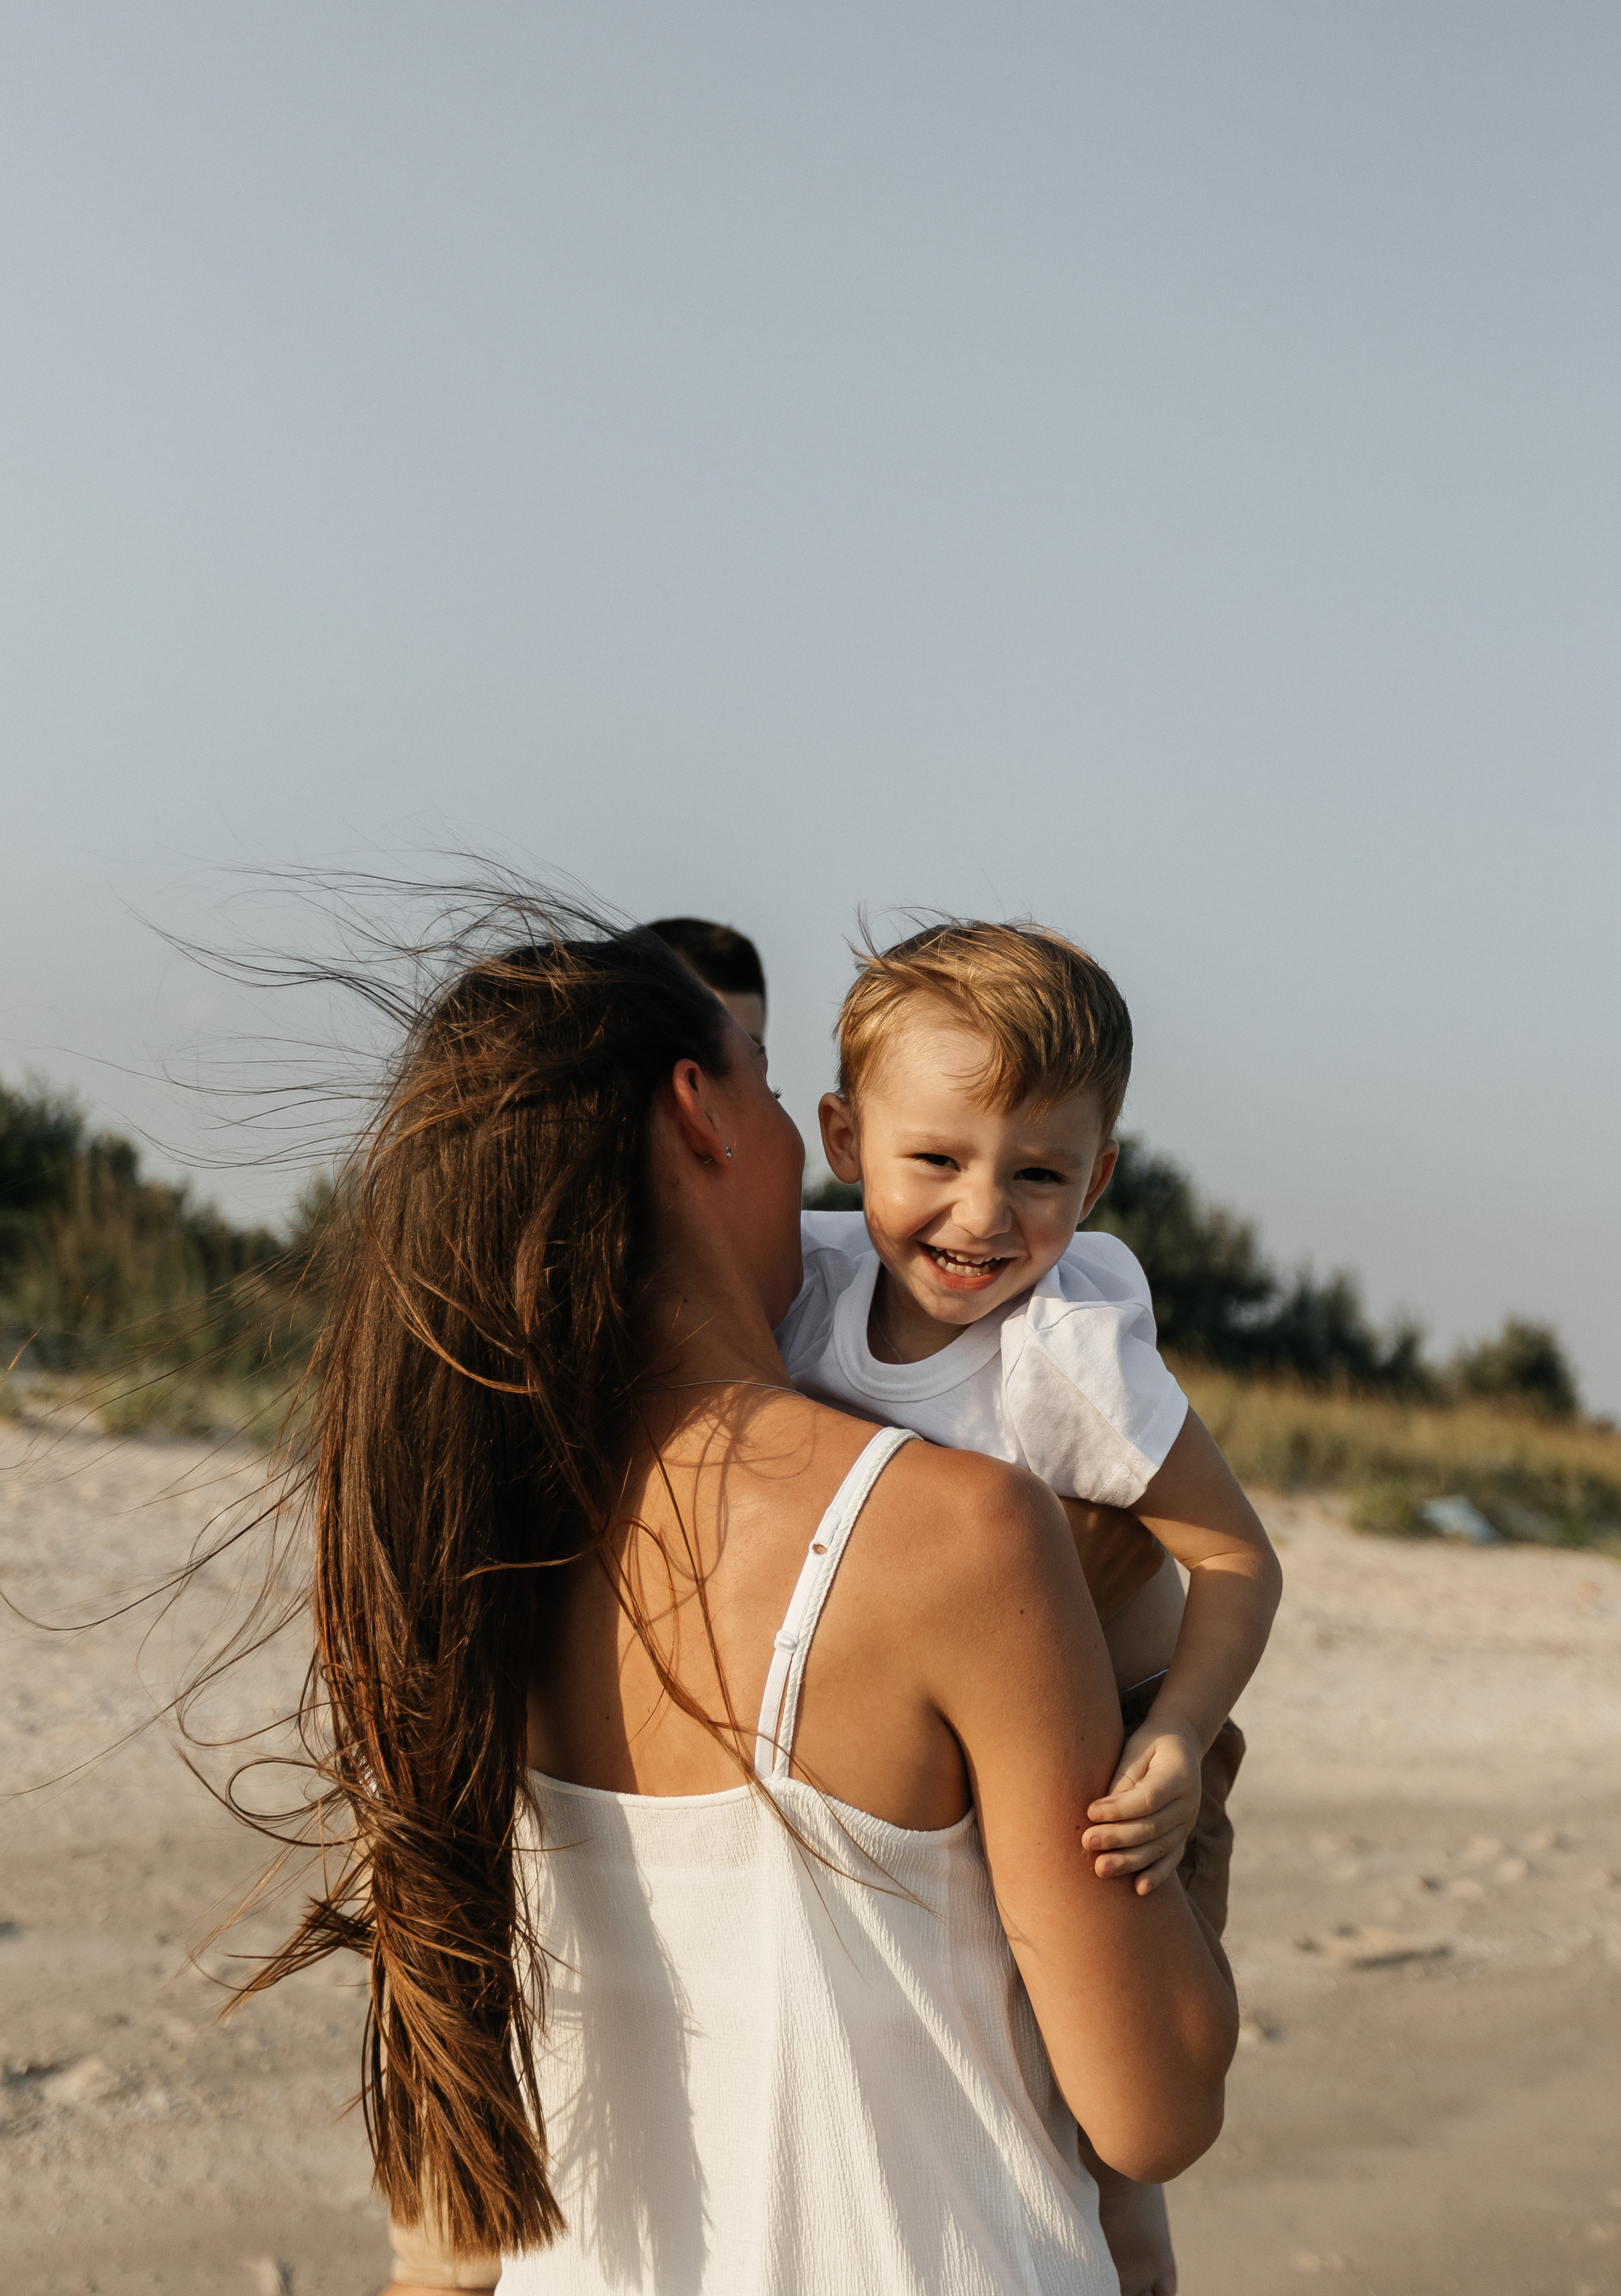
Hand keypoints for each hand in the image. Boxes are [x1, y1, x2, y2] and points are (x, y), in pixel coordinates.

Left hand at [1082, 1717, 1202, 1893]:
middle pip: (1152, 1826)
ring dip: (1130, 1861)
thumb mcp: (1136, 1751)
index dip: (1119, 1808)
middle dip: (1118, 1837)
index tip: (1090, 1811)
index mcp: (1179, 1775)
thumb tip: (1101, 1811)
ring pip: (1159, 1847)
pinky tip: (1139, 1889)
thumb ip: (1122, 1781)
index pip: (1148, 1798)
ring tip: (1101, 1869)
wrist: (1181, 1745)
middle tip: (1088, 1841)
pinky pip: (1171, 1859)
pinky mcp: (1183, 1836)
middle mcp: (1188, 1803)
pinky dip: (1156, 1875)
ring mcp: (1188, 1823)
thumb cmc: (1150, 1746)